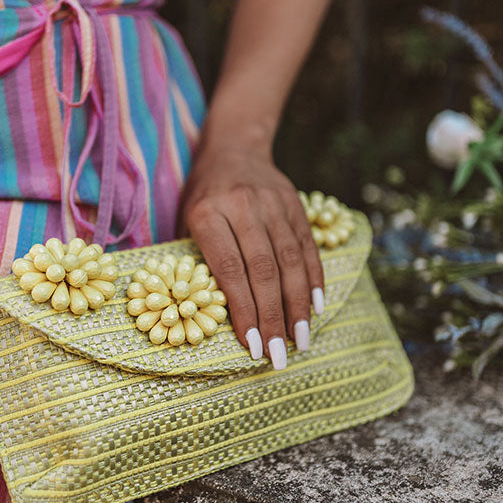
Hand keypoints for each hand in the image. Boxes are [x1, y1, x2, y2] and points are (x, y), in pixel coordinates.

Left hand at [176, 141, 324, 368]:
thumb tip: (208, 315)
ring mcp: (273, 203)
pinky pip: (307, 246)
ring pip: (290, 260)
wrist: (235, 147)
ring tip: (301, 340)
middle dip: (273, 317)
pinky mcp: (295, 204)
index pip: (229, 269)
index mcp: (208, 212)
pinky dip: (313, 279)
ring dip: (297, 305)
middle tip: (280, 356)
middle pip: (263, 270)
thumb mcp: (186, 220)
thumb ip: (197, 260)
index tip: (252, 345)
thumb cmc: (202, 195)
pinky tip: (316, 307)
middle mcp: (243, 206)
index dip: (243, 309)